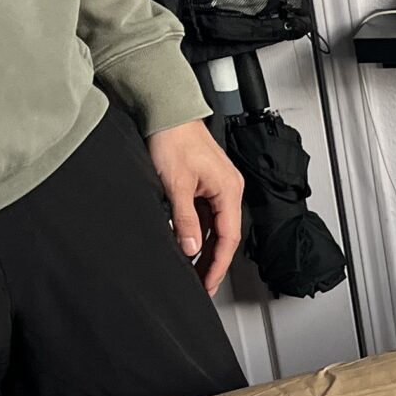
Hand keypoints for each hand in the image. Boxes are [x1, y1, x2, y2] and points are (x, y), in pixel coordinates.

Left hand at [149, 120, 244, 297]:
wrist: (167, 111)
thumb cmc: (174, 138)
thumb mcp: (176, 184)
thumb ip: (185, 219)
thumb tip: (191, 248)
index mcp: (229, 190)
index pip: (228, 239)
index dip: (218, 265)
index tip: (208, 283)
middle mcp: (229, 190)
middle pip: (225, 236)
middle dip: (213, 262)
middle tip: (203, 284)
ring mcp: (218, 187)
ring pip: (215, 227)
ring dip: (205, 249)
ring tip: (194, 270)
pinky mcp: (206, 183)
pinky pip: (207, 215)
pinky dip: (199, 232)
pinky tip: (189, 244)